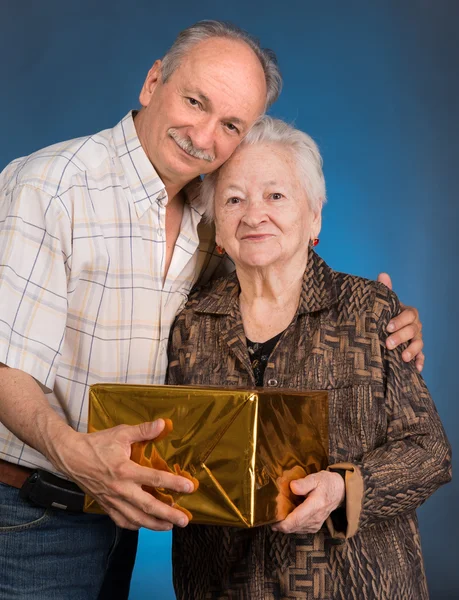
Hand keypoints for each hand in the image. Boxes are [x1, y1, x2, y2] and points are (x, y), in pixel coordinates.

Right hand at [54, 419, 194, 530]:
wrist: (71, 457)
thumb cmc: (97, 444)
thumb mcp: (121, 433)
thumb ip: (143, 431)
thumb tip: (162, 424)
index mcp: (125, 470)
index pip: (155, 479)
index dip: (174, 484)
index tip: (190, 488)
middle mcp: (120, 489)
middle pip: (148, 506)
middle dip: (168, 514)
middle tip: (184, 520)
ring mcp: (112, 500)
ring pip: (136, 518)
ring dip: (154, 524)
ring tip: (169, 527)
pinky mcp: (105, 505)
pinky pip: (121, 520)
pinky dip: (134, 525)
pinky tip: (144, 525)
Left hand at [271, 471, 344, 533]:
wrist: (339, 491)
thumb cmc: (326, 483)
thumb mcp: (315, 478)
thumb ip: (304, 483)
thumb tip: (292, 487)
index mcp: (315, 505)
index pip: (296, 520)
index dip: (282, 523)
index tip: (271, 520)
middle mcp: (315, 518)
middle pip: (293, 527)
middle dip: (280, 525)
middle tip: (270, 517)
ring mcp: (316, 524)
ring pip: (296, 530)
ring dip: (285, 525)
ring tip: (276, 516)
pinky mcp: (315, 526)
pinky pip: (300, 529)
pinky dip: (292, 526)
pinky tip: (287, 518)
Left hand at [377, 273, 423, 371]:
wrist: (379, 329)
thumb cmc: (381, 315)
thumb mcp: (381, 304)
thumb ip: (383, 291)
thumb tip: (383, 275)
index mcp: (407, 313)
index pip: (409, 314)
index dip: (400, 320)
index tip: (388, 326)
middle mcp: (414, 326)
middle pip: (413, 330)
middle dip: (401, 337)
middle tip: (388, 343)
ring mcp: (415, 339)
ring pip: (418, 344)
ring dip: (412, 350)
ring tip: (403, 357)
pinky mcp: (414, 352)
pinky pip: (421, 357)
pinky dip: (420, 362)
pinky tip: (416, 368)